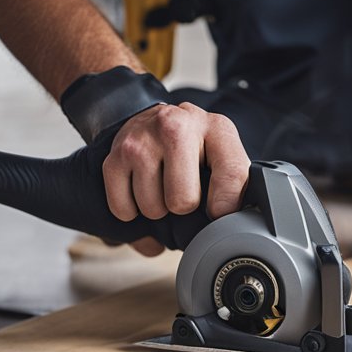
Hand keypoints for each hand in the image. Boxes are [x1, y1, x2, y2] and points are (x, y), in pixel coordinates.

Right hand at [102, 102, 249, 255]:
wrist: (155, 121)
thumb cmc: (196, 148)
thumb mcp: (225, 156)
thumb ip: (236, 188)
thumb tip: (224, 230)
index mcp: (215, 128)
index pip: (230, 177)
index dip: (225, 208)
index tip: (217, 212)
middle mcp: (176, 126)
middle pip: (183, 202)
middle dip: (183, 207)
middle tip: (182, 190)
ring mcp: (142, 140)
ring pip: (152, 209)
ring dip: (158, 208)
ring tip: (162, 186)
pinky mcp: (115, 155)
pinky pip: (124, 210)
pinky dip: (131, 210)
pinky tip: (141, 189)